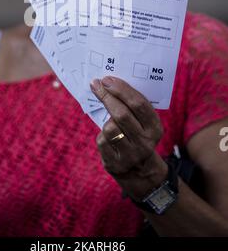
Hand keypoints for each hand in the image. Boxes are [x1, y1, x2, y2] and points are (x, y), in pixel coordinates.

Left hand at [90, 76, 167, 199]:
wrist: (138, 170)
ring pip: (110, 128)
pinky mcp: (115, 163)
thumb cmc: (136, 134)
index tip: (107, 80)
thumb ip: (133, 106)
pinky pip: (102, 141)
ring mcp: (131, 155)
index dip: (121, 90)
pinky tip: (107, 136)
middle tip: (96, 85)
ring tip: (108, 119)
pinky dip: (102, 135)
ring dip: (106, 119)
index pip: (139, 104)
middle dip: (107, 96)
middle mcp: (145, 142)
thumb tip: (109, 82)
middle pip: (122, 114)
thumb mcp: (143, 123)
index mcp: (155, 127)